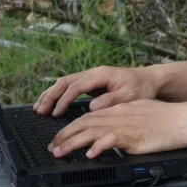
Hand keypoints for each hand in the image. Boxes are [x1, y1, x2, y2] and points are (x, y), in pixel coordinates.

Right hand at [32, 66, 160, 116]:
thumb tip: (91, 107)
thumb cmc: (141, 89)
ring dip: (51, 95)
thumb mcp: (129, 97)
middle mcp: (93, 73)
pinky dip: (58, 95)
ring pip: (64, 83)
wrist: (149, 80)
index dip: (64, 100)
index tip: (56, 113)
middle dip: (50, 96)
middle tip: (39, 111)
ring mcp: (91, 77)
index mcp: (100, 74)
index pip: (76, 86)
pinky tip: (50, 104)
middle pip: (65, 82)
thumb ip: (110, 101)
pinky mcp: (91, 83)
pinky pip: (70, 87)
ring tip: (38, 108)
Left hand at [48, 100, 186, 158]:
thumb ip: (122, 120)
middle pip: (83, 123)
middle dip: (64, 135)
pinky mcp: (131, 136)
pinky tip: (89, 155)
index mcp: (117, 110)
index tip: (59, 138)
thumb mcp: (138, 114)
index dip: (70, 128)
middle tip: (52, 147)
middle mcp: (116, 115)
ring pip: (90, 131)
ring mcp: (123, 125)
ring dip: (72, 143)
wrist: (181, 120)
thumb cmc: (164, 118)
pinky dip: (97, 147)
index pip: (87, 117)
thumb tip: (111, 132)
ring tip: (60, 153)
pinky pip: (109, 141)